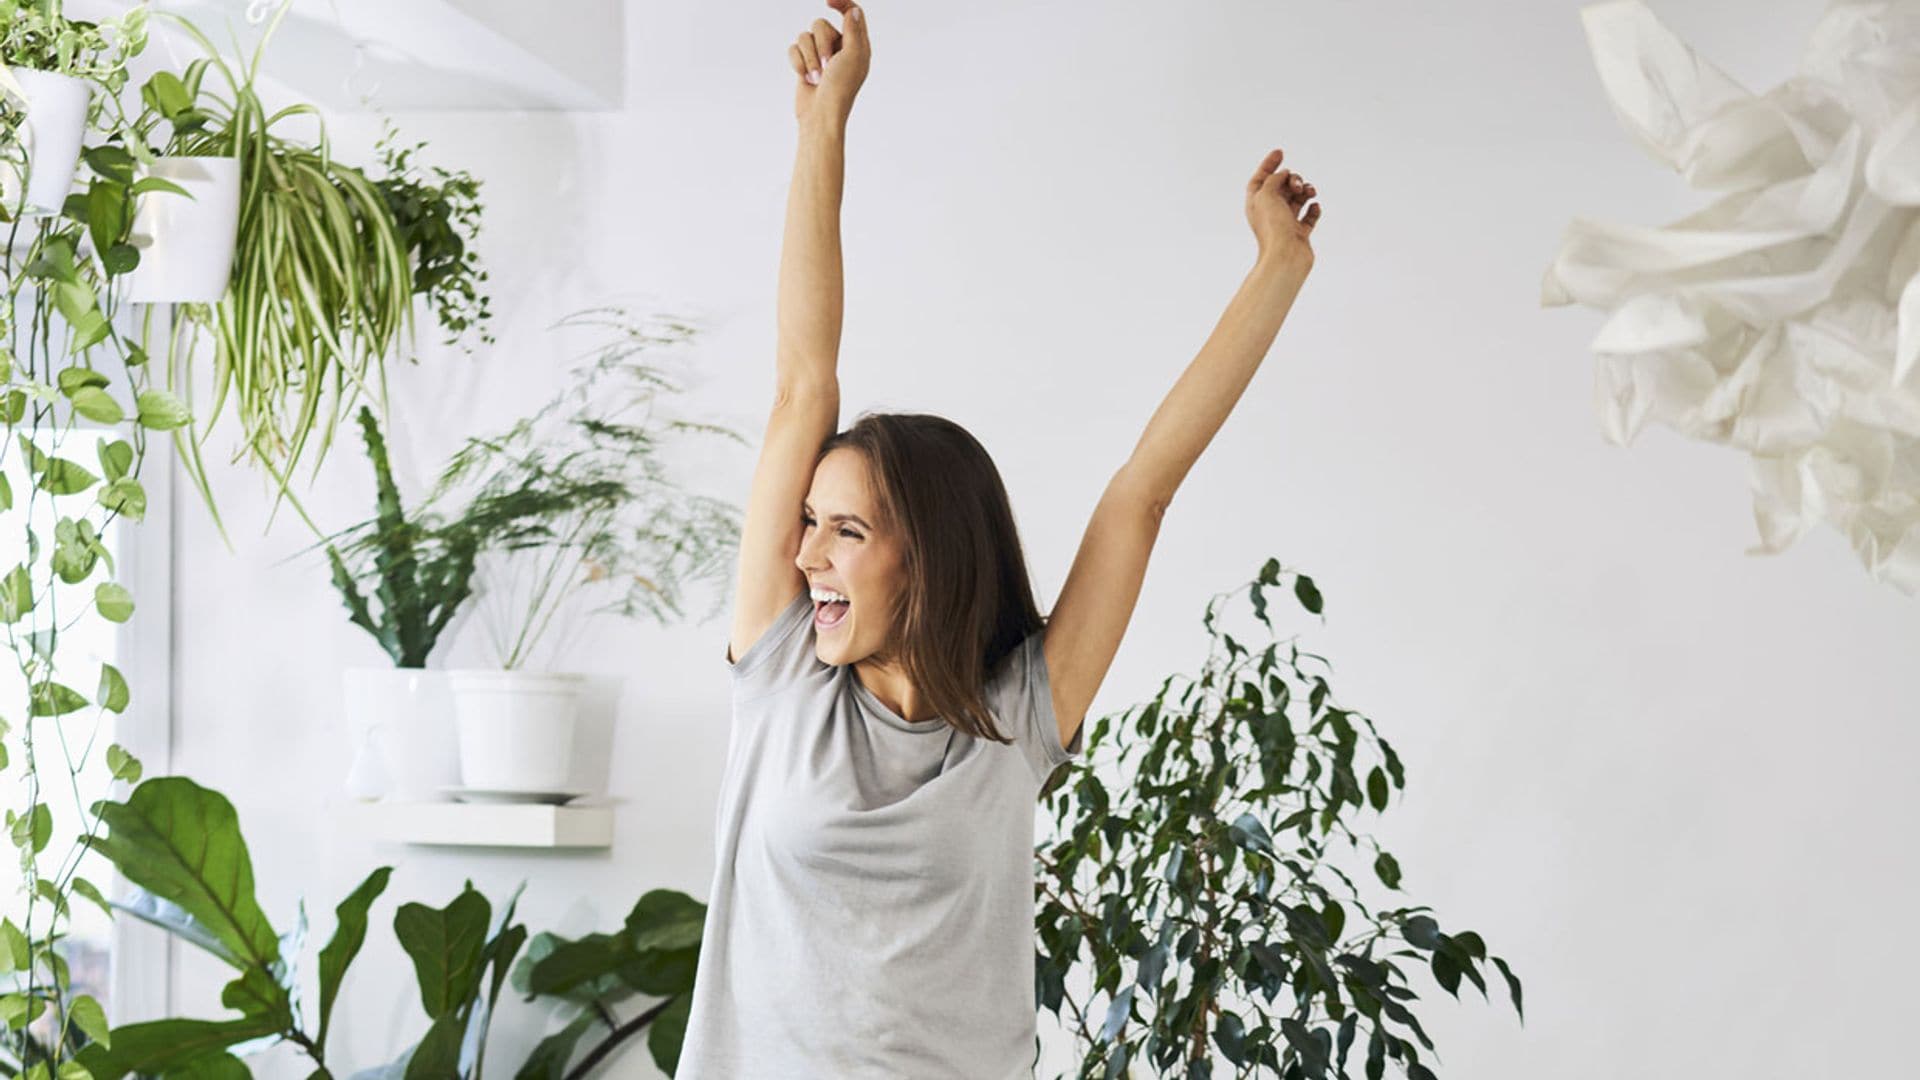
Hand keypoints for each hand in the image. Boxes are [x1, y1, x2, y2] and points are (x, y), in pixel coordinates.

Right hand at [789, 0, 870, 128]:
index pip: (850, 12)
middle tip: (827, 65)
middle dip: (820, 45)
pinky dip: (798, 63)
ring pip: (804, 36)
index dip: (840, 2)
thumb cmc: (840, 88)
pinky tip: (805, 78)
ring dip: (808, 58)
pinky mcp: (805, 63)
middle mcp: (839, 47)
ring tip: (817, 77)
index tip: (828, 1)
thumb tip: (853, 9)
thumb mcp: (853, 56)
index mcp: (856, 45)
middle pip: (821, 24)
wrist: (820, 114)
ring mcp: (820, 55)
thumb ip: (854, 30)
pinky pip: (794, 48)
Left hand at [1245, 148, 1320, 267]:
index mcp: (1256, 204)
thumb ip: (1274, 179)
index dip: (1269, 164)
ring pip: (1297, 199)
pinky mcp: (1299, 234)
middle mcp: (1269, 213)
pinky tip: (1314, 206)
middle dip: (1293, 179)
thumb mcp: (1266, 194)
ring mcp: (1285, 223)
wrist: (1286, 257)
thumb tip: (1285, 175)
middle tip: (1297, 185)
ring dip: (1306, 191)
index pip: (1261, 179)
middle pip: (1282, 187)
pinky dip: (1313, 209)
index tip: (1280, 153)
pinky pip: (1309, 216)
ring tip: (1310, 193)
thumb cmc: (1272, 227)